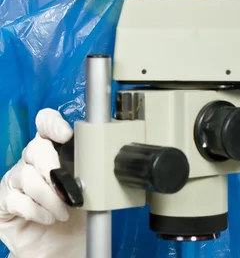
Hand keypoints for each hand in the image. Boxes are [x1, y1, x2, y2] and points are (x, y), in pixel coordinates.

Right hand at [0, 109, 85, 257]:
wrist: (64, 244)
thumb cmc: (78, 211)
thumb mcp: (90, 185)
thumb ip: (90, 167)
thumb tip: (100, 157)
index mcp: (53, 147)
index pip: (46, 123)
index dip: (53, 124)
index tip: (66, 135)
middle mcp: (32, 158)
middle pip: (35, 149)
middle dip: (52, 168)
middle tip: (66, 188)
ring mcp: (16, 178)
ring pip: (26, 176)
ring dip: (48, 196)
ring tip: (63, 211)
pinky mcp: (5, 200)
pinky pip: (16, 199)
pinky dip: (36, 210)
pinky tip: (49, 217)